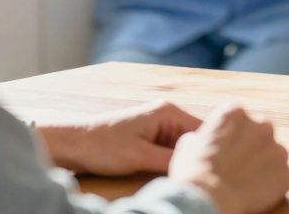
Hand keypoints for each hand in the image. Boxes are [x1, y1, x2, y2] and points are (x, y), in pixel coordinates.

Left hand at [37, 100, 201, 175]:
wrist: (74, 145)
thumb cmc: (104, 147)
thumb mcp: (141, 157)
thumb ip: (171, 160)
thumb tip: (198, 166)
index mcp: (169, 112)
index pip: (204, 130)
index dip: (210, 150)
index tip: (215, 168)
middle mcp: (168, 115)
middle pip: (196, 138)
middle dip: (197, 156)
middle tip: (202, 175)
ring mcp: (160, 126)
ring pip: (184, 146)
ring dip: (184, 160)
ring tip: (188, 175)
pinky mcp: (152, 138)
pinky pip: (172, 150)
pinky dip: (174, 162)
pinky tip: (174, 173)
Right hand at [169, 104, 288, 213]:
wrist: (209, 198)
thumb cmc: (193, 171)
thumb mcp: (187, 144)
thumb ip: (202, 135)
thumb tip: (200, 139)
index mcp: (236, 113)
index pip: (239, 120)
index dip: (231, 137)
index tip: (225, 152)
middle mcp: (262, 125)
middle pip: (261, 134)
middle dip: (252, 148)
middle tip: (238, 167)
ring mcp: (279, 149)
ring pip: (274, 156)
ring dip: (265, 166)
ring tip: (246, 183)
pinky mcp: (288, 173)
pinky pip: (283, 178)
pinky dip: (274, 186)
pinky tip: (256, 194)